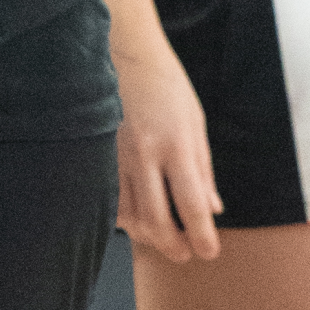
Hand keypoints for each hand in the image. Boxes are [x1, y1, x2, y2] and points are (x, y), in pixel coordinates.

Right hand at [112, 40, 221, 261]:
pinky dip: (122, 217)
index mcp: (175, 144)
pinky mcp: (96, 157)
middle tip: (184, 254)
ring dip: (146, 235)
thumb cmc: (164, 86)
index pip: (191, 205)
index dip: (202, 236)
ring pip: (127, 215)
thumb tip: (213, 209)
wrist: (122, 55)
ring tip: (160, 237)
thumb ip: (203, 170)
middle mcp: (143, 154)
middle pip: (156, 220)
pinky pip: (107, 201)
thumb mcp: (195, 124)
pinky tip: (134, 216)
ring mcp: (115, 157)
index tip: (208, 252)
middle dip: (173, 246)